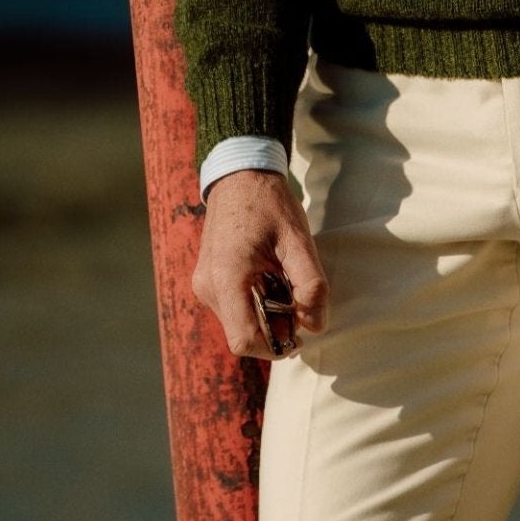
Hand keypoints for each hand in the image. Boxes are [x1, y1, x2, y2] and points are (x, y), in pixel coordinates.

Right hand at [192, 169, 329, 360]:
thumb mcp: (298, 239)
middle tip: (296, 296)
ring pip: (239, 323)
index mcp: (227, 278)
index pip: (244, 340)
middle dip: (275, 327)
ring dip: (266, 314)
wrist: (239, 174)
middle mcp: (208, 287)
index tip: (299, 329)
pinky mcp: (207, 281)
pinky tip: (268, 276)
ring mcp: (204, 285)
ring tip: (281, 278)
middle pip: (244, 334)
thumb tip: (316, 327)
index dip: (275, 346)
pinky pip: (233, 307)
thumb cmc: (269, 203)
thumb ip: (311, 284)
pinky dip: (255, 303)